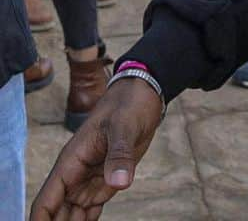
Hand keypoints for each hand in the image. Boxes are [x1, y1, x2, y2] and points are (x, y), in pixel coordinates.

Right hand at [30, 78, 162, 218]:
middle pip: (56, 213)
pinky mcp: (106, 180)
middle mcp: (75, 174)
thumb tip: (119, 184)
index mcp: (71, 162)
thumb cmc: (128, 104)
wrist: (144, 94)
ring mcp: (90, 178)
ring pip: (71, 214)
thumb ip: (119, 154)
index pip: (46, 201)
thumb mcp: (124, 126)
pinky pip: (90, 208)